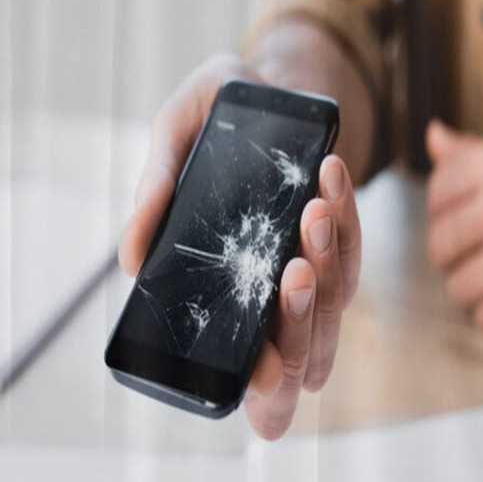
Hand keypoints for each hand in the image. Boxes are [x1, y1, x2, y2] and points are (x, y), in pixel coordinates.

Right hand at [118, 53, 361, 438]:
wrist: (259, 93)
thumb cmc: (205, 126)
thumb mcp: (173, 143)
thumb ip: (154, 193)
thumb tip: (130, 260)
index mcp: (227, 304)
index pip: (255, 376)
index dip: (263, 388)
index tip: (266, 372)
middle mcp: (272, 300)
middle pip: (304, 350)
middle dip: (300, 320)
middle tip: (292, 271)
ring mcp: (311, 276)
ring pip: (334, 299)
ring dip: (327, 261)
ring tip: (311, 212)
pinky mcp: (339, 244)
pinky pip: (352, 247)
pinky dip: (346, 217)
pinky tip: (330, 178)